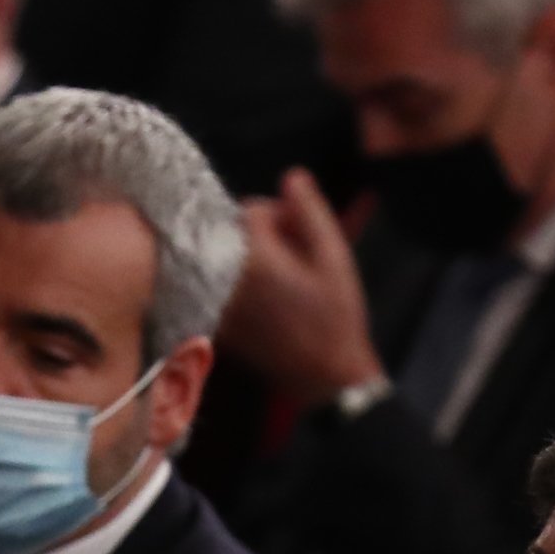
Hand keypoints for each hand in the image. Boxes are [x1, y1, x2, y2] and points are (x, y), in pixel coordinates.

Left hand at [220, 169, 384, 409]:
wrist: (325, 377)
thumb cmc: (336, 318)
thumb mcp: (335, 257)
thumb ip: (311, 212)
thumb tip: (292, 177)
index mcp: (254, 258)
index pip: (250, 209)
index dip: (280, 215)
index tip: (301, 234)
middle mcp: (226, 277)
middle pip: (232, 230)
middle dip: (262, 236)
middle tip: (296, 259)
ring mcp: (218, 301)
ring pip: (225, 256)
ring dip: (249, 258)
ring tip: (284, 280)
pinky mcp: (218, 319)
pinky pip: (220, 283)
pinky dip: (239, 282)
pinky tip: (268, 298)